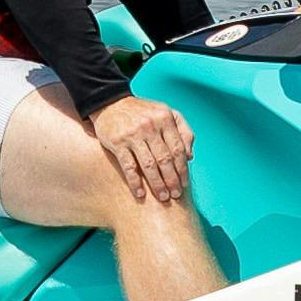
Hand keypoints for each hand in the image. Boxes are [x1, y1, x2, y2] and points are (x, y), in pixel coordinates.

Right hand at [92, 95, 195, 209]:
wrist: (110, 103)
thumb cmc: (143, 112)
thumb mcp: (166, 113)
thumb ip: (183, 131)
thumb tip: (190, 156)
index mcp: (165, 118)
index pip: (178, 148)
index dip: (183, 168)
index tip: (184, 183)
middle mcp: (150, 125)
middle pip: (165, 159)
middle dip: (172, 180)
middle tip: (175, 195)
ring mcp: (133, 134)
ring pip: (149, 165)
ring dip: (157, 184)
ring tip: (162, 197)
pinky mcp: (117, 142)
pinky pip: (129, 166)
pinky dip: (135, 182)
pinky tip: (140, 193)